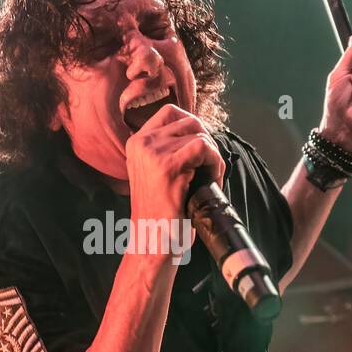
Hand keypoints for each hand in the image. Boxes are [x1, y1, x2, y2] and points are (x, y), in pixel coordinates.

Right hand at [124, 104, 225, 225]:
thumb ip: (170, 148)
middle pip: (189, 120)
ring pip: (199, 134)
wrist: (153, 239)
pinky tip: (212, 179)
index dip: (193, 128)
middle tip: (209, 166)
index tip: (201, 151)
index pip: (170, 112)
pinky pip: (203, 148)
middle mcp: (141, 143)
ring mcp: (152, 153)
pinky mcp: (167, 166)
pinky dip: (215, 162)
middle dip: (207, 141)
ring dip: (213, 156)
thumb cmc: (162, 210)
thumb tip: (201, 131)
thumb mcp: (157, 171)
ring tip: (210, 177)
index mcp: (137, 142)